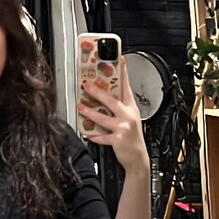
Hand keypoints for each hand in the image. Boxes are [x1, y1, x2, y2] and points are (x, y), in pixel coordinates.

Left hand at [80, 59, 149, 173]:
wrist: (138, 159)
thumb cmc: (132, 139)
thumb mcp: (129, 120)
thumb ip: (118, 109)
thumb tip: (102, 98)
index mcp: (131, 108)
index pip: (127, 87)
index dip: (123, 73)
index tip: (120, 59)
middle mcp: (128, 116)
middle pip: (111, 100)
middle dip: (97, 92)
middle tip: (86, 85)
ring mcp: (124, 127)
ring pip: (103, 117)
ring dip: (90, 112)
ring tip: (80, 106)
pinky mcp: (118, 139)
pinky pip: (102, 137)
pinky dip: (94, 136)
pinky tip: (87, 133)